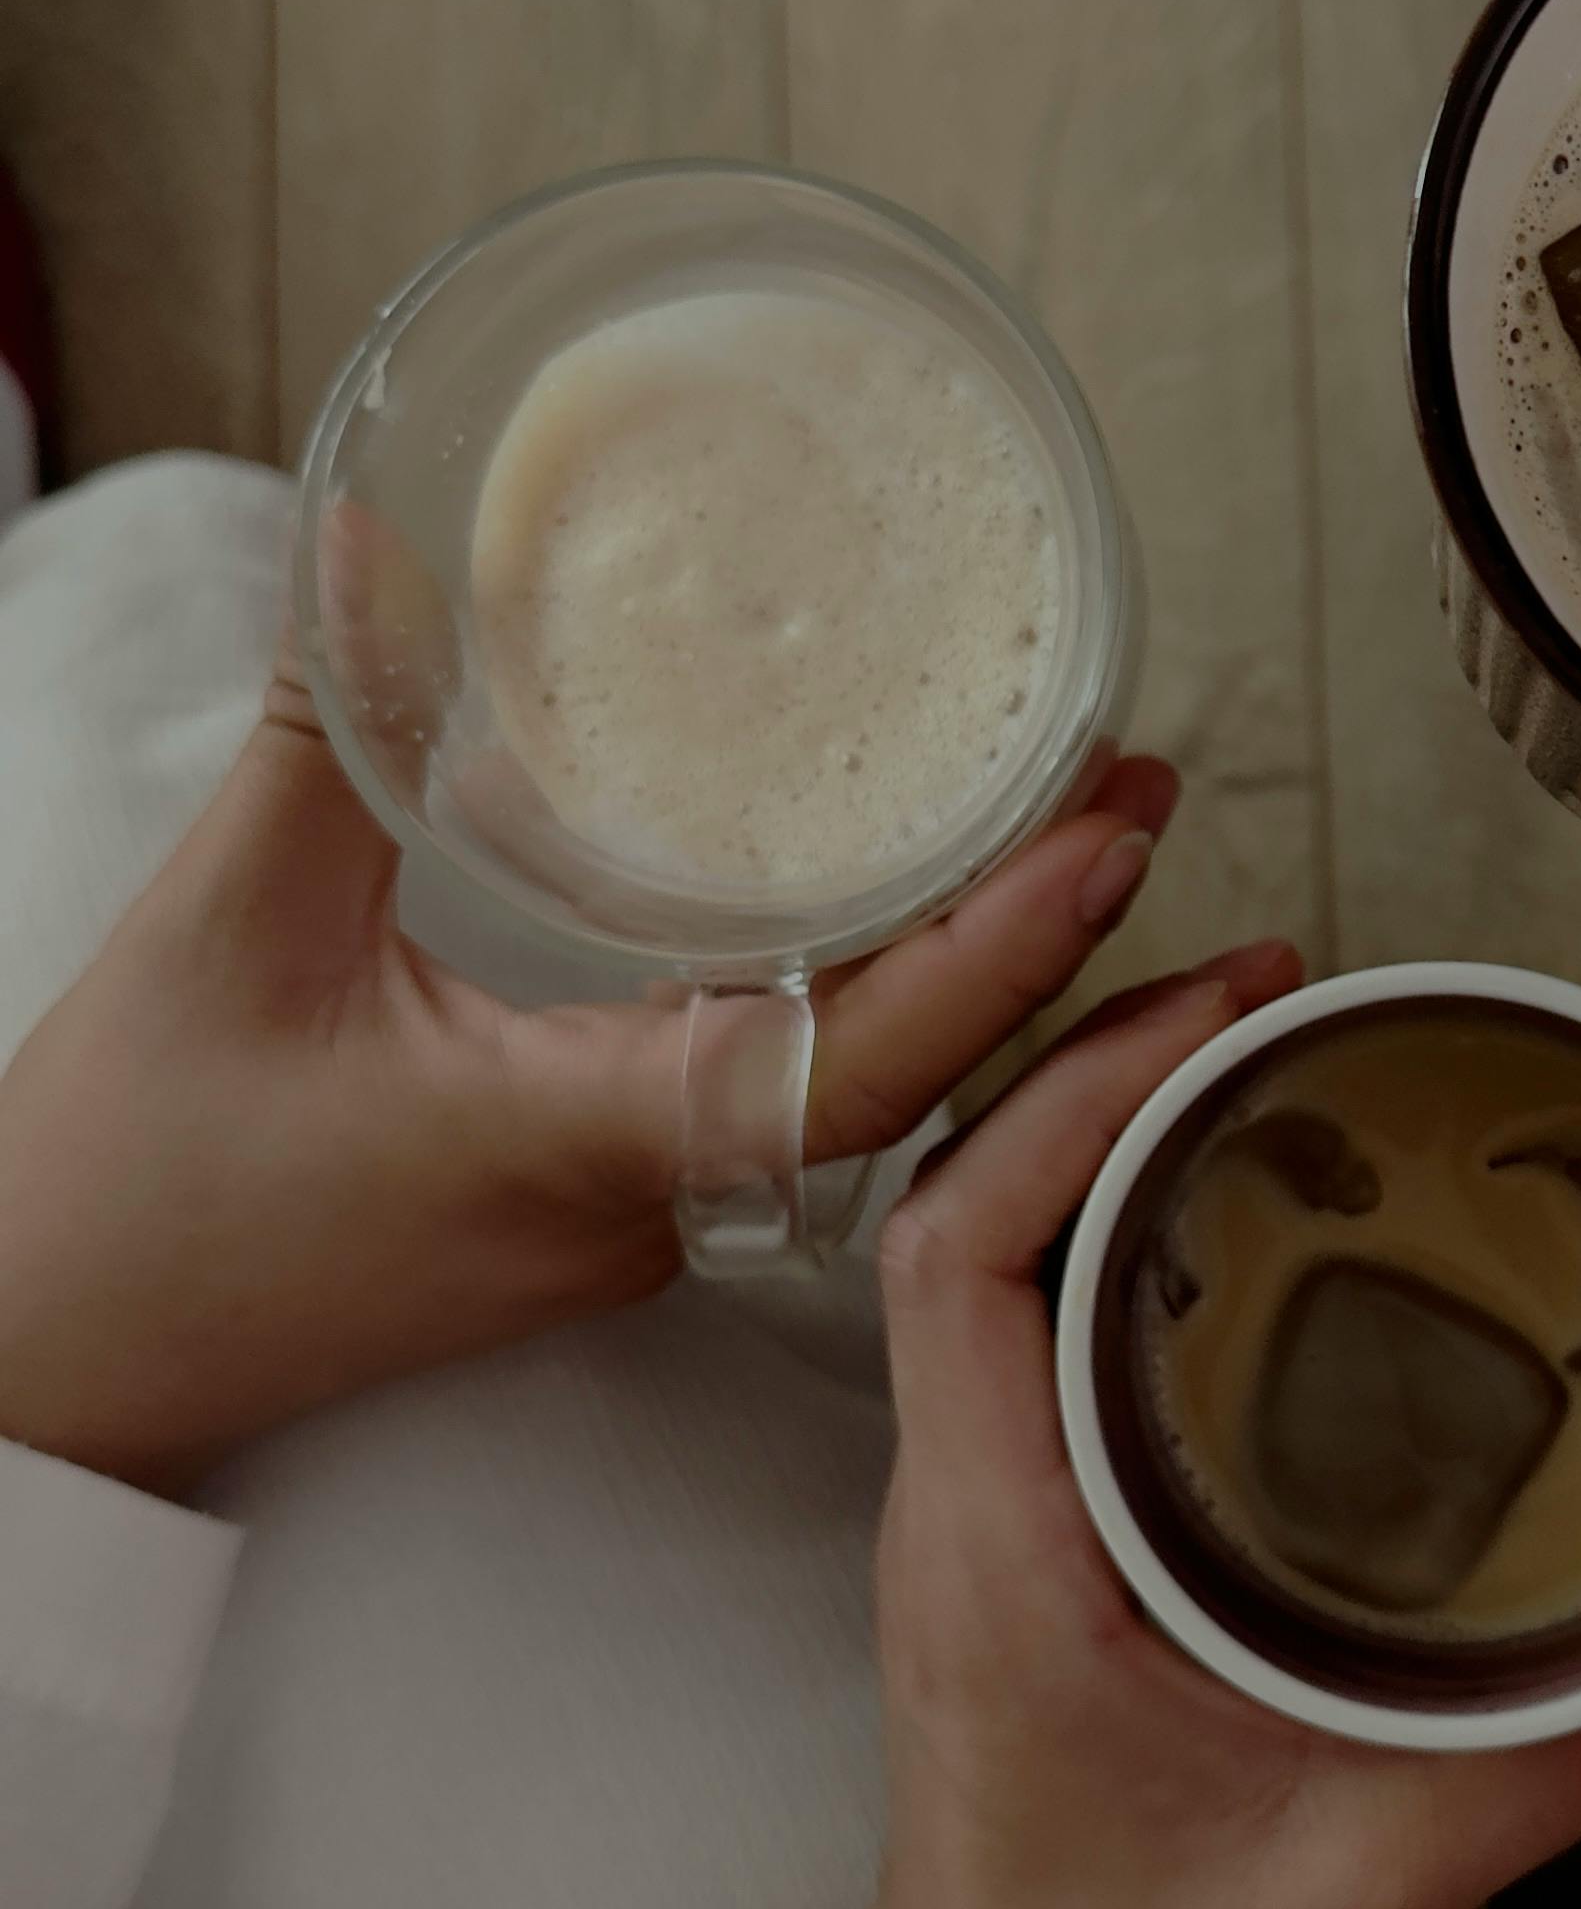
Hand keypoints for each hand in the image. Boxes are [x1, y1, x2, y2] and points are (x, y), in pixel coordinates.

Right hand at [0, 637, 1192, 1495]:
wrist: (47, 1370)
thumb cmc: (122, 1190)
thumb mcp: (220, 931)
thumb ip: (325, 729)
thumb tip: (374, 537)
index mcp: (582, 1146)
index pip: (859, 1067)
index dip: (1000, 956)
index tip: (1108, 840)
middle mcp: (643, 1205)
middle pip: (907, 1082)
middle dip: (1046, 943)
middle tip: (1144, 789)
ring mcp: (625, 1224)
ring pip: (855, 1103)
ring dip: (977, 975)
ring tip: (1084, 830)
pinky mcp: (586, 1212)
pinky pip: (777, 1105)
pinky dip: (872, 1006)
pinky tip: (920, 912)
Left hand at [565, 964, 1580, 1908]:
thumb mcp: (1357, 1886)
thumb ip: (1552, 1755)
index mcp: (1001, 1554)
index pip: (965, 1249)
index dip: (1075, 1094)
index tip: (1219, 1012)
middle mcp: (962, 1506)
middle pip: (974, 1200)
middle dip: (1108, 1063)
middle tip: (1277, 989)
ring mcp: (978, 1519)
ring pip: (998, 1254)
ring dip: (1107, 1136)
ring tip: (1273, 1065)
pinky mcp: (1022, 1543)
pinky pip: (1040, 1329)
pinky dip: (1125, 1232)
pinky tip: (1256, 1226)